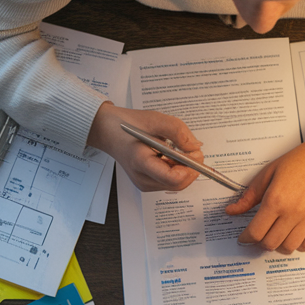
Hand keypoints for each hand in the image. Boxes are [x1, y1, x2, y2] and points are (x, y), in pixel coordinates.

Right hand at [87, 102, 203, 191]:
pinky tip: (169, 155)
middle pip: (178, 184)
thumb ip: (179, 132)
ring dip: (184, 168)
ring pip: (176, 184)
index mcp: (141, 162)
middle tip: (191, 149)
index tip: (194, 153)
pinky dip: (176, 169)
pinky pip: (170, 181)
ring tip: (175, 149)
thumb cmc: (129, 125)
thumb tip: (196, 148)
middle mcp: (142, 178)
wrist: (109, 130)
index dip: (190, 167)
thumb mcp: (156, 120)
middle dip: (190, 168)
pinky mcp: (147, 182)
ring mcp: (144, 183)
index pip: (173, 178)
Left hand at [226, 136, 304, 253]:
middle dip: (259, 242)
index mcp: (276, 200)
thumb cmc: (301, 159)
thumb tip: (231, 210)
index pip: (255, 232)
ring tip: (276, 236)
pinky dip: (298, 246)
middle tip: (259, 236)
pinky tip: (293, 236)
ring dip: (278, 246)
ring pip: (288, 247)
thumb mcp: (269, 172)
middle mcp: (292, 212)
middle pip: (270, 243)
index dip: (246, 238)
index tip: (244, 237)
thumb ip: (250, 195)